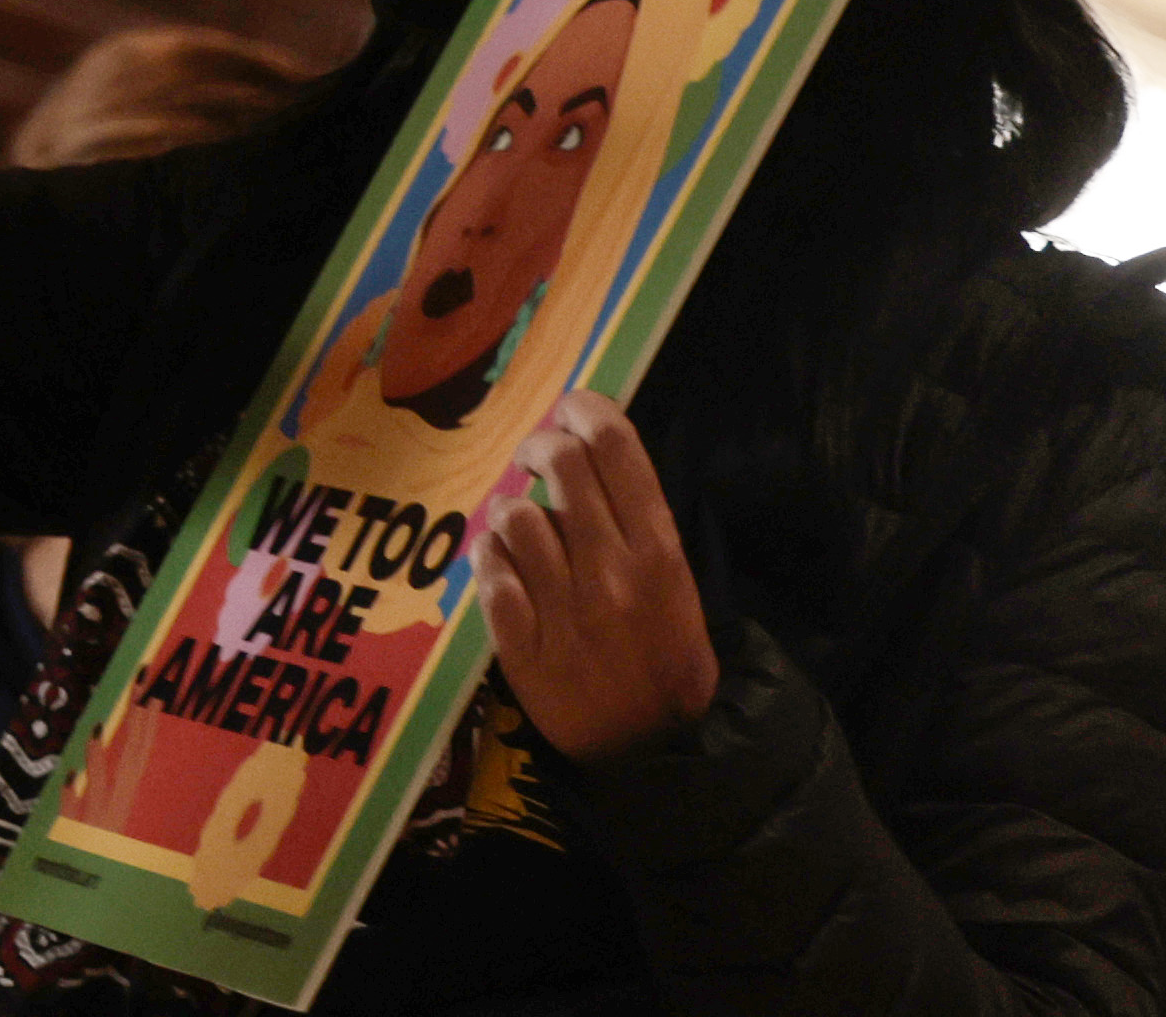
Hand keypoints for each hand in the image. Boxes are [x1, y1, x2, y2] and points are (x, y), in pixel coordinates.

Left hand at [484, 394, 721, 758]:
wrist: (654, 755)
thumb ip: (637, 529)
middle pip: (559, 463)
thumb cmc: (667, 664)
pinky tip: (504, 567)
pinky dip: (490, 557)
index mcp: (659, 556)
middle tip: (536, 457)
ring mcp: (563, 608)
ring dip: (512, 509)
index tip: (571, 410)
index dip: (586, 410)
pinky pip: (488, 568)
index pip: (617, 449)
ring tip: (524, 528)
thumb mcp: (678, 592)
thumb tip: (591, 457)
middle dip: (540, 445)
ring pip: (514, 512)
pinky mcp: (521, 643)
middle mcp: (611, 572)